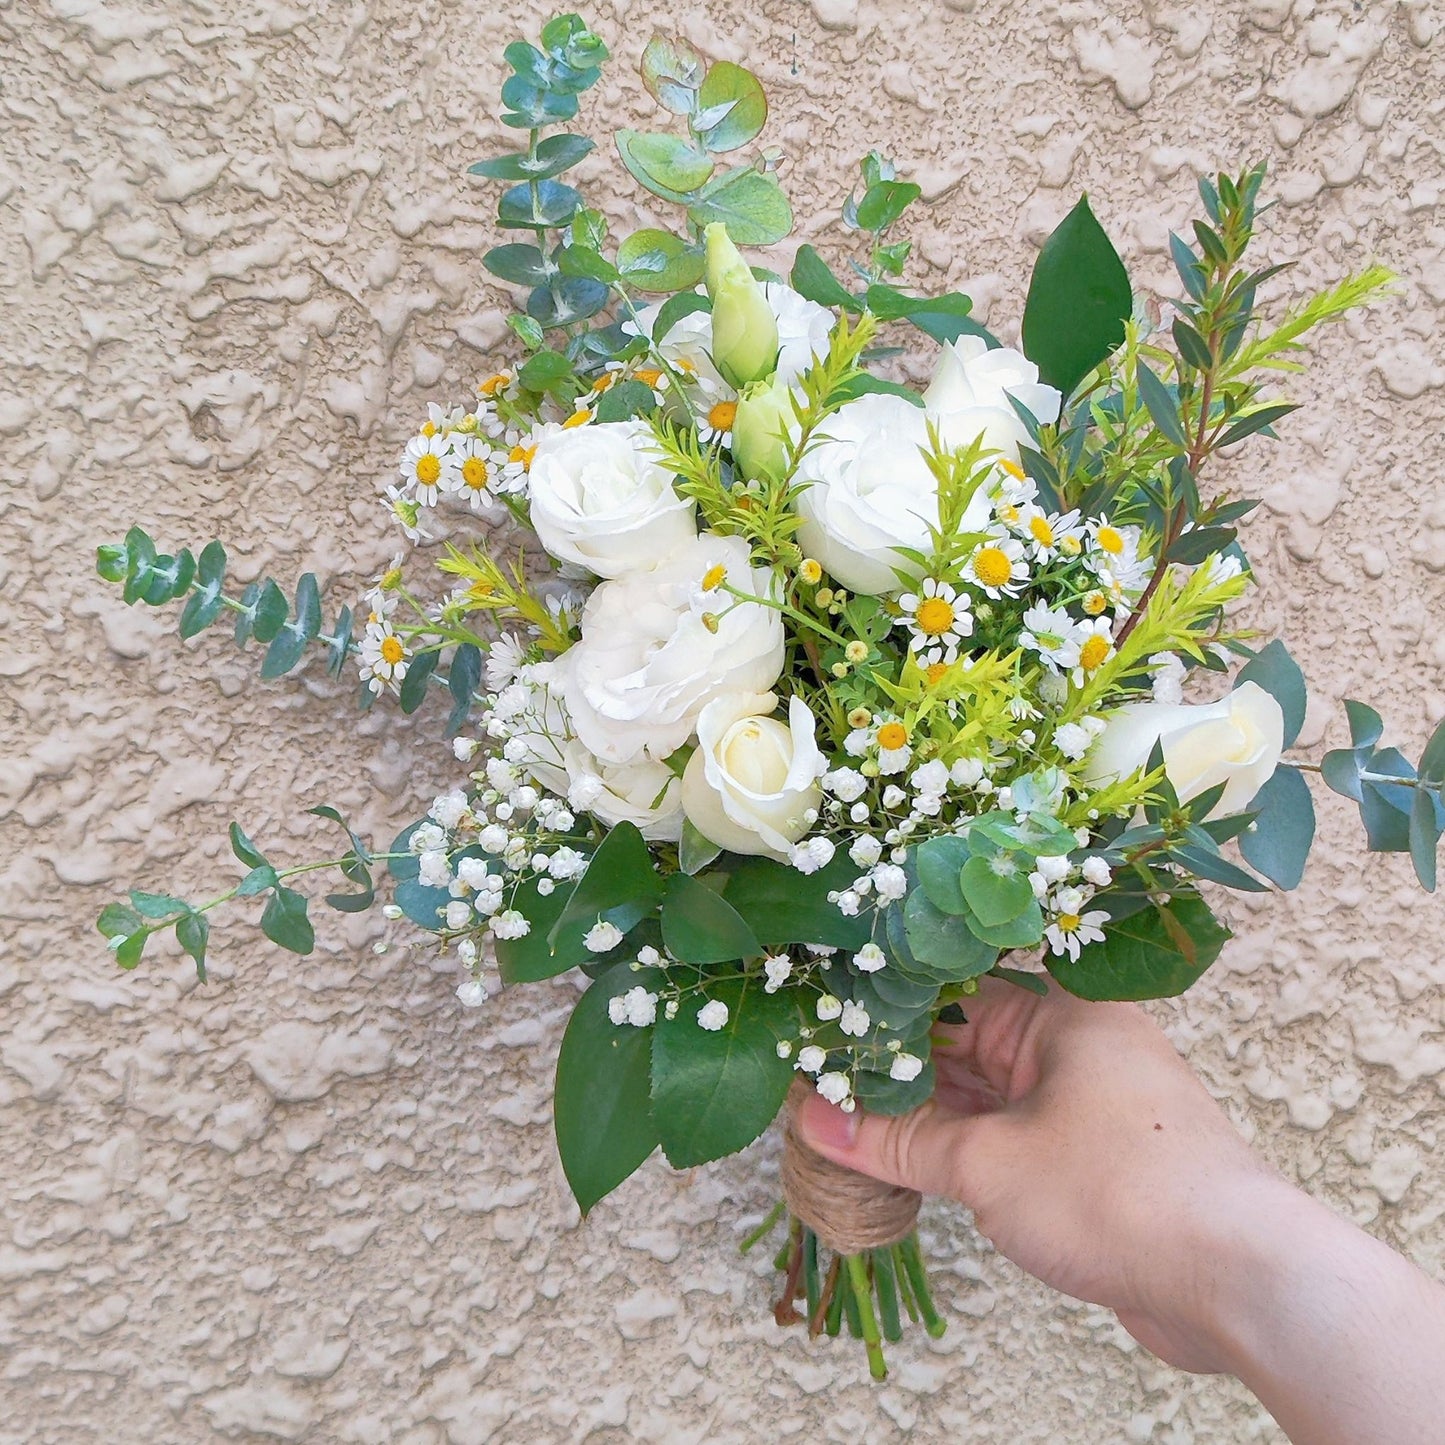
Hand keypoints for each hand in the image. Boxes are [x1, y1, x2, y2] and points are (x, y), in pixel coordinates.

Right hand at [795, 976, 1280, 1372]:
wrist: (1237, 1280)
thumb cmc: (1116, 1191)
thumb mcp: (987, 1162)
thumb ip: (898, 1140)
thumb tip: (813, 1119)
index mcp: (1062, 1014)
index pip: (953, 994)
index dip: (885, 1018)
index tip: (822, 1036)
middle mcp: (1080, 1048)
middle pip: (969, 1047)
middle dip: (900, 1074)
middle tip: (820, 1087)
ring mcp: (1094, 1106)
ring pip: (991, 1098)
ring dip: (930, 1119)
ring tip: (848, 1128)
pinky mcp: (1103, 1162)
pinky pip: (1017, 1140)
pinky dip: (968, 1152)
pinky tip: (912, 1167)